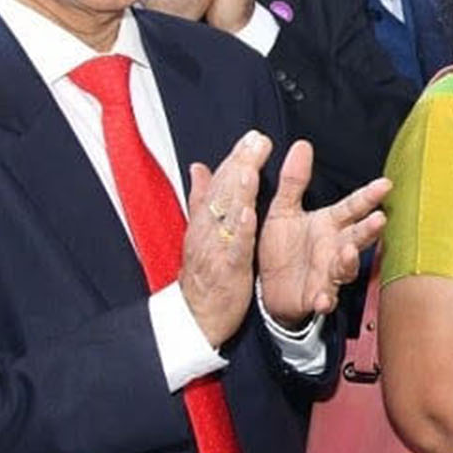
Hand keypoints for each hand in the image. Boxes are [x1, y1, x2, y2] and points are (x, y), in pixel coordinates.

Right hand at [176, 132, 268, 342]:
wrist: (195, 316)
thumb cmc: (203, 274)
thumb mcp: (200, 232)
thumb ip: (202, 199)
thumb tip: (198, 167)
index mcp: (206, 220)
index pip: (220, 182)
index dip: (235, 158)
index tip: (252, 136)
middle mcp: (208, 230)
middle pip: (224, 192)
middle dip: (241, 164)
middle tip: (257, 139)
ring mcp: (217, 249)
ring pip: (228, 215)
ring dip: (239, 190)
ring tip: (250, 166)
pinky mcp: (227, 270)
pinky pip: (235, 248)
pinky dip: (241, 230)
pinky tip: (250, 214)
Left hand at [253, 139, 391, 322]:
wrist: (268, 287)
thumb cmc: (281, 247)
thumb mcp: (282, 210)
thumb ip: (293, 181)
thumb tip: (302, 145)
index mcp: (329, 224)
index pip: (352, 207)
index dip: (368, 197)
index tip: (384, 184)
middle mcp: (335, 247)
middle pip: (358, 236)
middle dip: (369, 229)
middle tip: (379, 219)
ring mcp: (329, 273)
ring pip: (346, 267)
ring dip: (350, 261)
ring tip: (348, 252)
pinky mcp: (317, 296)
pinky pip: (325, 298)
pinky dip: (325, 299)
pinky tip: (323, 298)